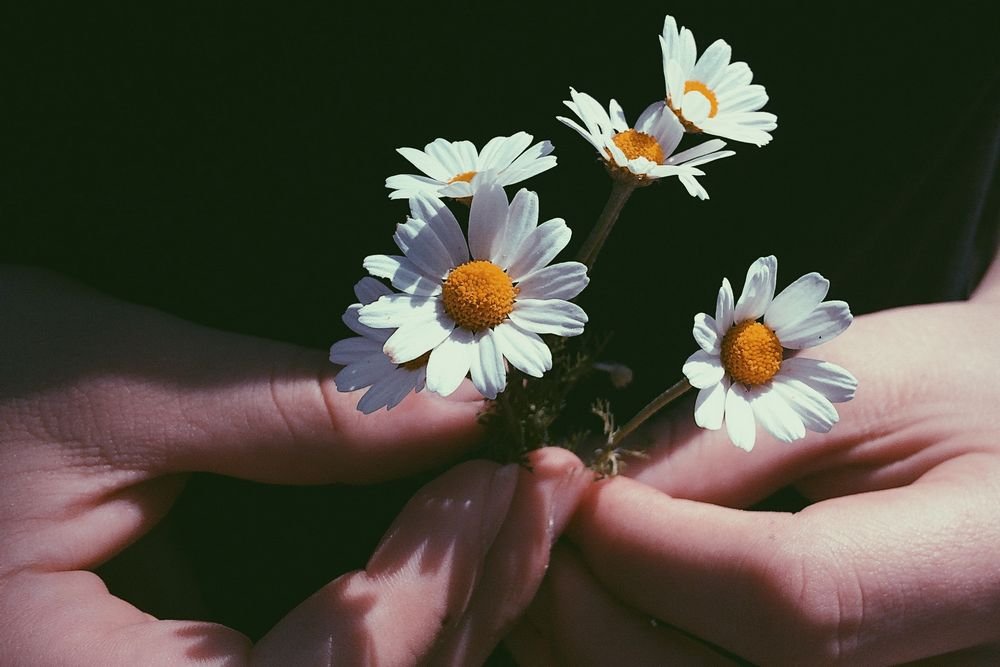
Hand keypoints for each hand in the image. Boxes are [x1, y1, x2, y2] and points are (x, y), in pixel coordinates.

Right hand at [0, 266, 589, 665]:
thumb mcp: (115, 395)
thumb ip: (289, 414)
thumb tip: (459, 405)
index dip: (421, 590)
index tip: (491, 478)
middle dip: (465, 594)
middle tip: (539, 485)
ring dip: (455, 595)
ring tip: (520, 497)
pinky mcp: (200, 660)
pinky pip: (330, 656)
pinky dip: (408, 597)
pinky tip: (457, 526)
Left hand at [507, 251, 999, 664]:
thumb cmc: (949, 386)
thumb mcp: (853, 381)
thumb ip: (726, 438)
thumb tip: (588, 490)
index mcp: (987, 568)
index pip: (790, 599)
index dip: (654, 546)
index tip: (572, 483)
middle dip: (594, 607)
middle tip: (530, 521)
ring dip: (588, 644)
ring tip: (540, 557)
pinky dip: (621, 656)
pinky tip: (586, 595)